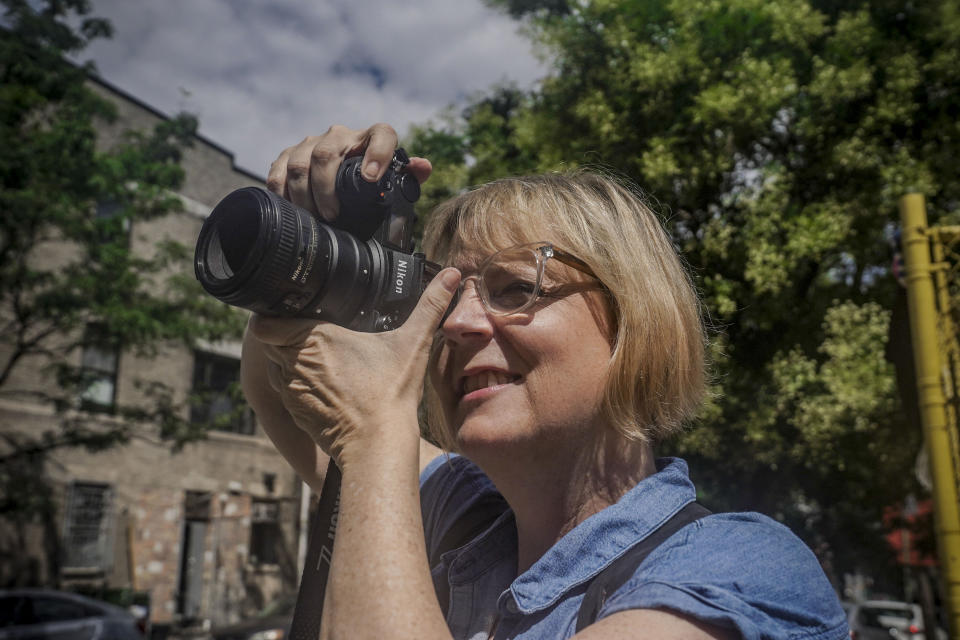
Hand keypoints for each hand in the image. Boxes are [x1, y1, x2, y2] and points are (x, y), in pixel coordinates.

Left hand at [242, 267, 460, 466]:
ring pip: (274, 366)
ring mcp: (290, 389)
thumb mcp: (414, 343)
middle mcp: (293, 362)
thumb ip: (430, 305)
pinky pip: (284, 391)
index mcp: (314, 337)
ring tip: (318, 360)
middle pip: (269, 341)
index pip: (267, 321)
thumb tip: (454, 275)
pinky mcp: (293, 411)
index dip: (275, 316)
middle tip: (312, 334)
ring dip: (288, 361)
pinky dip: (297, 386)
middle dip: (285, 336)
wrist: (377, 443)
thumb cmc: (391, 392)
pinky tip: (324, 387)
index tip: (296, 315)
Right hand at [266, 123, 432, 220]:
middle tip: (333, 215)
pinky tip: (290, 209)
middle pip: (326, 154)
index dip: (378, 153)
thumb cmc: (370, 179)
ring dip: (304, 195)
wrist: (338, 170)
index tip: (372, 178)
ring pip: (299, 163)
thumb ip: (410, 176)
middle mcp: (339, 136)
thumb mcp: (391, 180)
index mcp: (371, 138)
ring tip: (314, 218)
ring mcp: (310, 144)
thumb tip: (423, 167)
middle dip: (326, 188)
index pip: (382, 135)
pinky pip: (278, 171)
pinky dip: (282, 192)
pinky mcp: (288, 155)